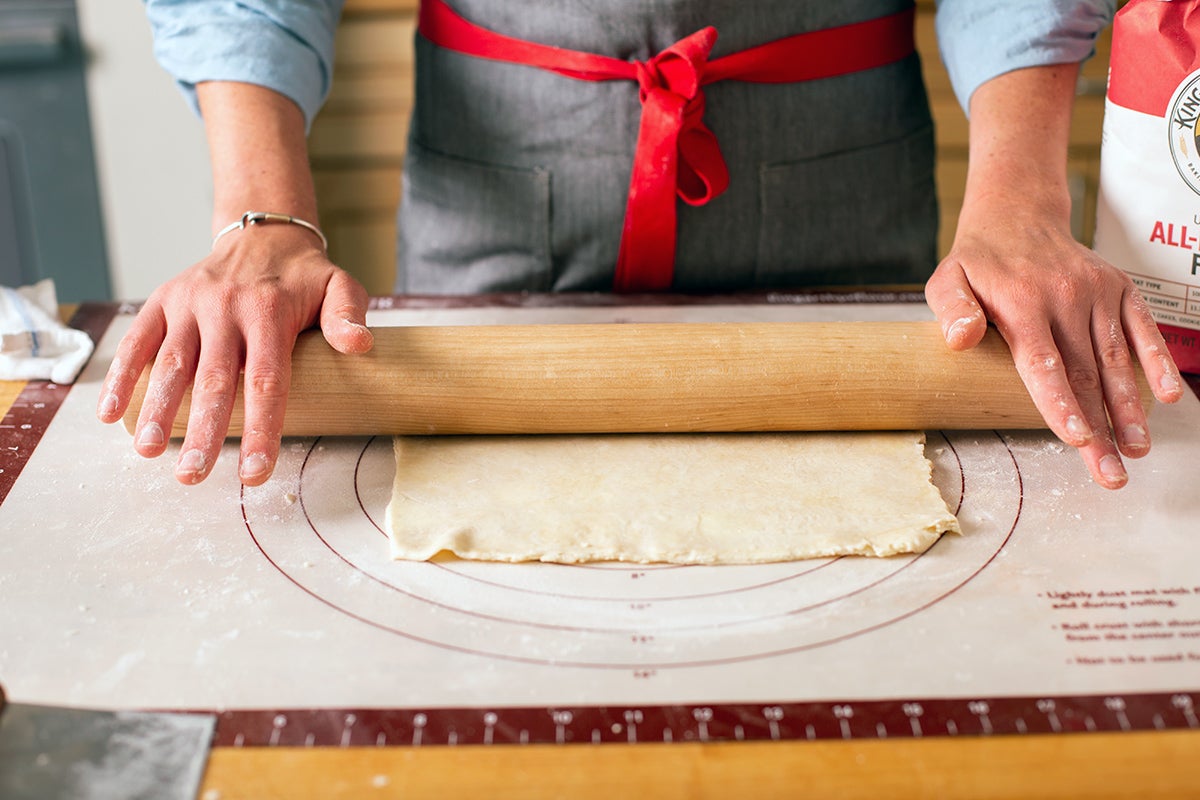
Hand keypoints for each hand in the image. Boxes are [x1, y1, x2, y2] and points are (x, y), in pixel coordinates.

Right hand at [96, 225, 373, 484]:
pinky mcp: (163, 300)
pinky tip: (112, 413)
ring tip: (149, 451)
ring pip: (172, 362)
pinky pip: (138, 339)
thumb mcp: (340, 286)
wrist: (263, 233)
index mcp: (269, 311)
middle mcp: (226, 306)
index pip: (267, 380)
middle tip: (193, 476)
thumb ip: (348, 314)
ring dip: (157, 408)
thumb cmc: (305, 277)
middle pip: (214, 379)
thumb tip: (360, 345)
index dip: (260, 429)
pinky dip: (123, 375)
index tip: (255, 473)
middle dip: (202, 430)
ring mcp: (191, 303)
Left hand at [926, 208, 1184, 488]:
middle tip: (1110, 474)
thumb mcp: (947, 279)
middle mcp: (1065, 297)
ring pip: (1115, 360)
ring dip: (1128, 409)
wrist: (1017, 216)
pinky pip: (1141, 328)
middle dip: (1100, 428)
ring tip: (1136, 450)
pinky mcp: (1119, 288)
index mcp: (1022, 302)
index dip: (1060, 402)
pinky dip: (1156, 361)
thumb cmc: (978, 263)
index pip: (1043, 362)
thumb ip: (952, 309)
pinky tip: (1166, 396)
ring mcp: (1096, 292)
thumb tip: (959, 340)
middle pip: (1084, 373)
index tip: (1076, 436)